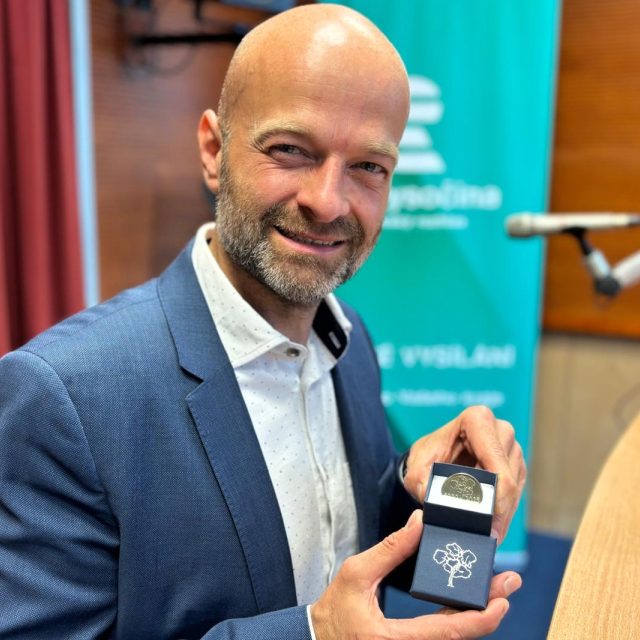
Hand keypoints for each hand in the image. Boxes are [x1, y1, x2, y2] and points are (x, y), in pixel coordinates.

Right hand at [311, 509, 520, 639]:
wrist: (319, 639)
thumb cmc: (334, 610)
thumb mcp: (357, 573)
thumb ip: (391, 549)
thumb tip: (419, 523)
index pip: (448, 633)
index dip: (480, 618)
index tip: (502, 600)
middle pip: (460, 636)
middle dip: (490, 609)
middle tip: (510, 583)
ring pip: (454, 637)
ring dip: (478, 612)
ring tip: (496, 587)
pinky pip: (442, 635)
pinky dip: (460, 618)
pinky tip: (470, 599)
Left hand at [402, 405, 524, 542]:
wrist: (432, 458)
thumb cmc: (426, 458)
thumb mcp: (416, 469)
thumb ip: (421, 483)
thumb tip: (432, 501)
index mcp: (477, 420)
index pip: (496, 461)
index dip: (496, 492)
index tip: (487, 517)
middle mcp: (500, 430)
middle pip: (509, 477)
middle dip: (498, 509)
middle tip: (486, 535)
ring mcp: (511, 448)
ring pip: (516, 488)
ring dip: (503, 515)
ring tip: (487, 536)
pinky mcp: (516, 466)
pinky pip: (516, 493)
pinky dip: (504, 514)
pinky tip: (491, 530)